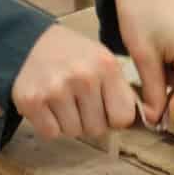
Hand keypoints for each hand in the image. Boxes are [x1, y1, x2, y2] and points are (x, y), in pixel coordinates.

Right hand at [11, 25, 135, 140]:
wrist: (30, 42)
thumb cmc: (72, 56)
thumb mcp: (103, 61)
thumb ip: (119, 89)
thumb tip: (144, 122)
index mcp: (106, 66)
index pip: (123, 117)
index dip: (113, 117)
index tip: (104, 107)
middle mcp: (83, 77)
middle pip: (97, 128)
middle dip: (89, 120)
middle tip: (78, 101)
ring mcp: (55, 89)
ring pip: (73, 132)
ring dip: (68, 123)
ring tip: (62, 100)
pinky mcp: (31, 100)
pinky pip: (50, 132)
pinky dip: (49, 125)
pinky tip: (47, 105)